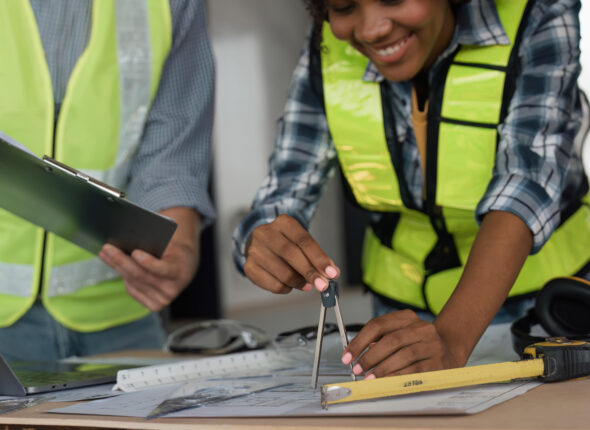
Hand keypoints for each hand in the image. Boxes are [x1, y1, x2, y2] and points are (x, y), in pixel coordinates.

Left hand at [99, 207, 200, 310]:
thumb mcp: (171, 246)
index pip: (162, 269)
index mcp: (180, 272)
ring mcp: (162, 300)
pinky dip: (123, 276)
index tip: (134, 252)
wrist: (185, 269)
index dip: (148, 262)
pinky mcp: (153, 305)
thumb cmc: (175, 253)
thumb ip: (154, 246)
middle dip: (122, 261)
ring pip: (133, 282)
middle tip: (107, 248)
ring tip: (105, 253)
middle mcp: (171, 289)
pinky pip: (132, 289)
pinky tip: (115, 264)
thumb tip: (129, 242)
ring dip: (117, 267)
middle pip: (141, 275)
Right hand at [244, 214, 339, 293]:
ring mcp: (255, 250)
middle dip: (310, 272)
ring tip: (306, 284)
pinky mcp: (249, 267)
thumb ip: (315, 256)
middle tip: (323, 285)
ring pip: (283, 273)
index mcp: (283, 223)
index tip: (331, 273)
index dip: (319, 258)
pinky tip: (290, 285)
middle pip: (291, 254)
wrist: (259, 242)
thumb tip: (331, 273)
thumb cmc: (284, 242)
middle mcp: (266, 233)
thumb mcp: (301, 241)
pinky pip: (273, 284)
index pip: (304, 240)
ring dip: (299, 282)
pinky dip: (286, 288)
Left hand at [341, 309, 462, 378]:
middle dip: (370, 356)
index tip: (347, 355)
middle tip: (357, 369)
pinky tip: (386, 381)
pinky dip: (397, 376)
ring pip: (403, 355)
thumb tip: (359, 354)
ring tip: (368, 377)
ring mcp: (432, 344)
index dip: (359, 341)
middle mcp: (422, 328)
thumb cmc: (418, 343)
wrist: (450, 349)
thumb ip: (381, 340)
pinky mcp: (439, 362)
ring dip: (382, 368)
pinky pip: (415, 370)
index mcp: (407, 317)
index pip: (378, 325)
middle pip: (390, 340)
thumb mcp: (400, 334)